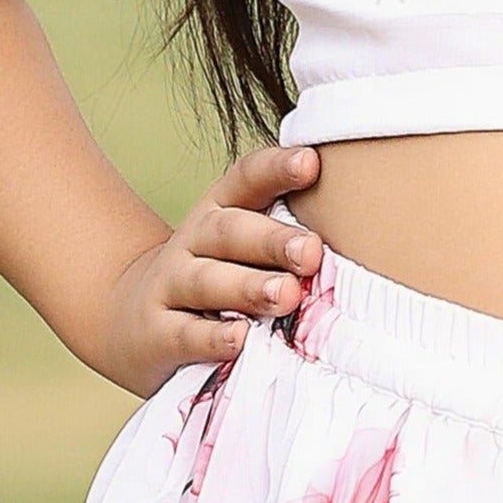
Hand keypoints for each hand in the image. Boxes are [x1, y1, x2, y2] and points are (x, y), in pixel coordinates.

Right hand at [98, 142, 321, 387]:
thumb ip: (290, 240)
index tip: (311, 164)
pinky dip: (212, 337)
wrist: (136, 322)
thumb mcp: (245, 251)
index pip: (246, 180)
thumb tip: (365, 231)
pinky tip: (240, 339)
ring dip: (248, 287)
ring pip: (208, 281)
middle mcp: (194, 242)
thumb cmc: (217, 282)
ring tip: (286, 295)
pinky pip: (185, 334)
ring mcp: (171, 287)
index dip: (276, 169)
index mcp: (221, 213)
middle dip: (272, 241)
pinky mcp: (158, 333)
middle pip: (230, 231)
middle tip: (312, 252)